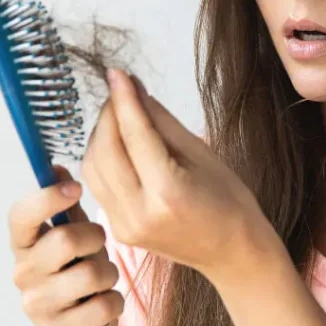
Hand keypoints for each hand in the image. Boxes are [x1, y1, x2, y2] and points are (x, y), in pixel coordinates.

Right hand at [7, 165, 125, 325]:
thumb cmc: (78, 270)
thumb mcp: (75, 233)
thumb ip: (66, 204)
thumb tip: (56, 168)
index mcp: (23, 243)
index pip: (21, 215)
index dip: (48, 198)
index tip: (76, 188)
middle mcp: (22, 273)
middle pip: (65, 241)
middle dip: (96, 239)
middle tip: (99, 246)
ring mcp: (36, 306)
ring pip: (92, 274)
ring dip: (109, 273)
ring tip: (102, 279)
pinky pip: (104, 306)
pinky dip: (115, 302)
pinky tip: (102, 306)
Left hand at [81, 68, 275, 281]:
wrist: (233, 252)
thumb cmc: (229, 201)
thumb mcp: (202, 153)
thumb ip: (161, 122)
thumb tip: (134, 89)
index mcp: (168, 193)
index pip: (134, 136)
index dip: (123, 100)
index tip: (117, 72)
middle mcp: (139, 213)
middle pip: (105, 151)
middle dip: (108, 115)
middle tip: (122, 92)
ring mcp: (124, 225)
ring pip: (93, 167)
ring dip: (100, 135)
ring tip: (120, 116)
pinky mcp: (118, 230)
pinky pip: (98, 185)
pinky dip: (101, 158)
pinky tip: (117, 144)